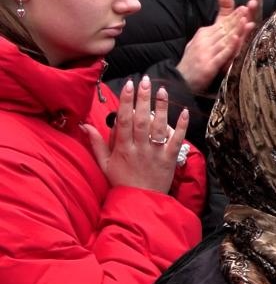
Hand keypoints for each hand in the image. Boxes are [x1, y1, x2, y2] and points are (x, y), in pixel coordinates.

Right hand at [81, 77, 188, 193]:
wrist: (141, 202)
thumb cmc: (121, 182)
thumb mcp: (104, 164)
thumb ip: (95, 143)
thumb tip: (84, 125)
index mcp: (122, 148)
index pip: (124, 121)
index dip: (126, 102)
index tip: (128, 85)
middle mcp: (139, 148)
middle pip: (141, 120)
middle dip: (143, 99)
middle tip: (145, 81)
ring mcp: (155, 153)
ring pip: (158, 127)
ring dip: (161, 108)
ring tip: (162, 90)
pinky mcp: (169, 159)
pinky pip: (176, 140)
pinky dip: (181, 127)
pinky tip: (184, 112)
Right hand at [176, 0, 255, 92]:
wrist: (179, 81)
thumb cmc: (192, 63)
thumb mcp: (199, 44)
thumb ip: (211, 34)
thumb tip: (223, 25)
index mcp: (203, 34)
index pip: (221, 23)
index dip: (233, 16)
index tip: (244, 8)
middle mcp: (204, 40)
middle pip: (224, 29)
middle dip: (236, 18)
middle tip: (248, 8)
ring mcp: (206, 52)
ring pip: (224, 39)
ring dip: (235, 29)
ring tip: (246, 19)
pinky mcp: (209, 65)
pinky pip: (222, 54)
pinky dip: (230, 46)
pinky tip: (237, 38)